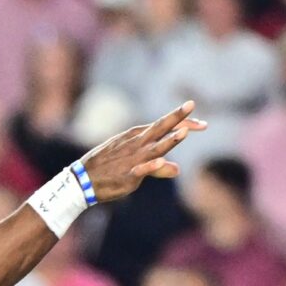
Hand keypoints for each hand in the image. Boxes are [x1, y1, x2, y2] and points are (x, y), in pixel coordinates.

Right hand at [80, 101, 205, 201]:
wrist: (83, 180)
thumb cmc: (109, 169)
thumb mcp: (134, 164)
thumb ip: (158, 167)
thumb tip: (177, 169)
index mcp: (138, 137)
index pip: (164, 126)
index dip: (184, 123)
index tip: (202, 124)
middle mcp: (137, 144)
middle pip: (160, 128)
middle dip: (177, 118)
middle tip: (191, 105)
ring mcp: (133, 158)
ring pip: (155, 147)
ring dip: (169, 140)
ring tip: (183, 132)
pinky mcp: (128, 175)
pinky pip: (141, 169)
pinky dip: (152, 165)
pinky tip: (163, 161)